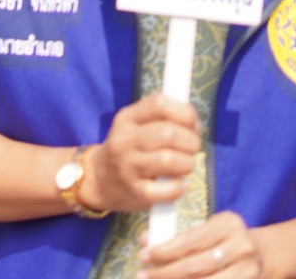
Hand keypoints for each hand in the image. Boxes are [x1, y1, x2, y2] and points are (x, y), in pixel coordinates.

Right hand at [76, 93, 200, 214]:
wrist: (100, 180)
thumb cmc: (129, 149)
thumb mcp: (135, 125)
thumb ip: (162, 118)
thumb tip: (195, 124)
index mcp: (127, 118)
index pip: (159, 104)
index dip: (185, 113)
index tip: (193, 125)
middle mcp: (124, 139)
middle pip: (167, 133)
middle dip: (190, 142)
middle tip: (191, 149)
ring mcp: (127, 166)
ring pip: (168, 160)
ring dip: (187, 164)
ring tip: (185, 166)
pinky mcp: (135, 191)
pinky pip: (165, 190)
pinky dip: (179, 187)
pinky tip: (180, 185)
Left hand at [139, 211, 269, 278]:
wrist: (261, 255)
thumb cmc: (224, 240)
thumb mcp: (206, 229)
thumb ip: (177, 234)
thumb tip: (145, 240)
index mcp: (228, 225)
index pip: (190, 241)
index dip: (164, 250)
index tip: (143, 254)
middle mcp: (242, 247)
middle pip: (195, 267)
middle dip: (164, 272)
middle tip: (143, 275)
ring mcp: (248, 272)